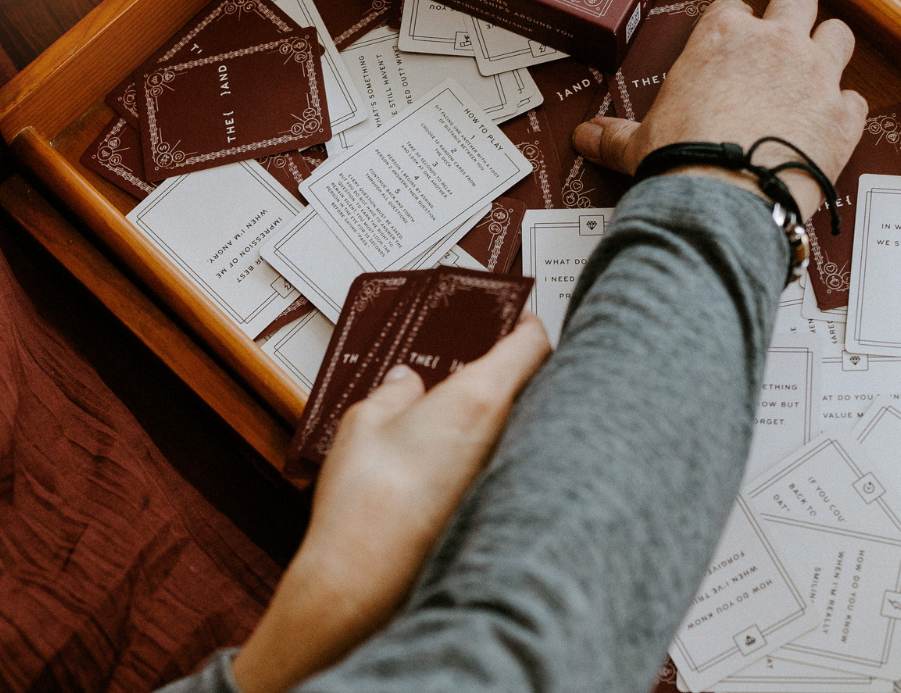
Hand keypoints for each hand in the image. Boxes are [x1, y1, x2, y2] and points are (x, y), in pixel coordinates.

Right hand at [231, 315, 552, 692]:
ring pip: (525, 435)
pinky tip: (456, 471)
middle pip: (536, 390)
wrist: (367, 582)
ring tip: (467, 419)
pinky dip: (494, 464)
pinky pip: (509, 473)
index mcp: (480, 399)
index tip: (520, 319)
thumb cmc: (367, 502)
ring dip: (506, 424)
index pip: (531, 345)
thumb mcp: (364, 423)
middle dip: (518, 377)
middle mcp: (508, 437)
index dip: (527, 325)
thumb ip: (392, 392)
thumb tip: (405, 382)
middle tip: (492, 365)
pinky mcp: (500, 514)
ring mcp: (508, 479)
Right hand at [573, 0, 867, 215]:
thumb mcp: (638, 144)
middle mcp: (774, 43)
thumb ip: (615, 134)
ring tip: (815, 73)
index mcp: (722, 38)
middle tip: (783, 42)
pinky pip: (856, 98)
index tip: (731, 45)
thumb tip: (584, 136)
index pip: (735, 7)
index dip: (736, 25)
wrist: (722, 201)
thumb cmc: (681, 163)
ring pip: (840, 34)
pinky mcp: (842, 115)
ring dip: (830, 49)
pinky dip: (845, 110)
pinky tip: (828, 126)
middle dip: (794, 15)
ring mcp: (815, 75)